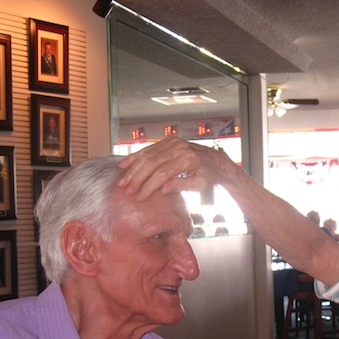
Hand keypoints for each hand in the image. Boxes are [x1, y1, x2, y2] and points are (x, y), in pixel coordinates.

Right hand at [117, 137, 233, 199]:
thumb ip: (181, 186)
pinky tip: (124, 165)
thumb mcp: (199, 185)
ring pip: (147, 155)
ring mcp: (173, 142)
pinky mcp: (169, 141)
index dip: (148, 186)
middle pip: (152, 163)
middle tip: (126, 190)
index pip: (162, 174)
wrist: (216, 160)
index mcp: (188, 159)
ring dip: (132, 169)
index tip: (139, 197)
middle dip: (136, 178)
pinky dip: (135, 157)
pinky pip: (149, 149)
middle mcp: (179, 148)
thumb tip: (162, 190)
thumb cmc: (208, 175)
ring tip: (122, 181)